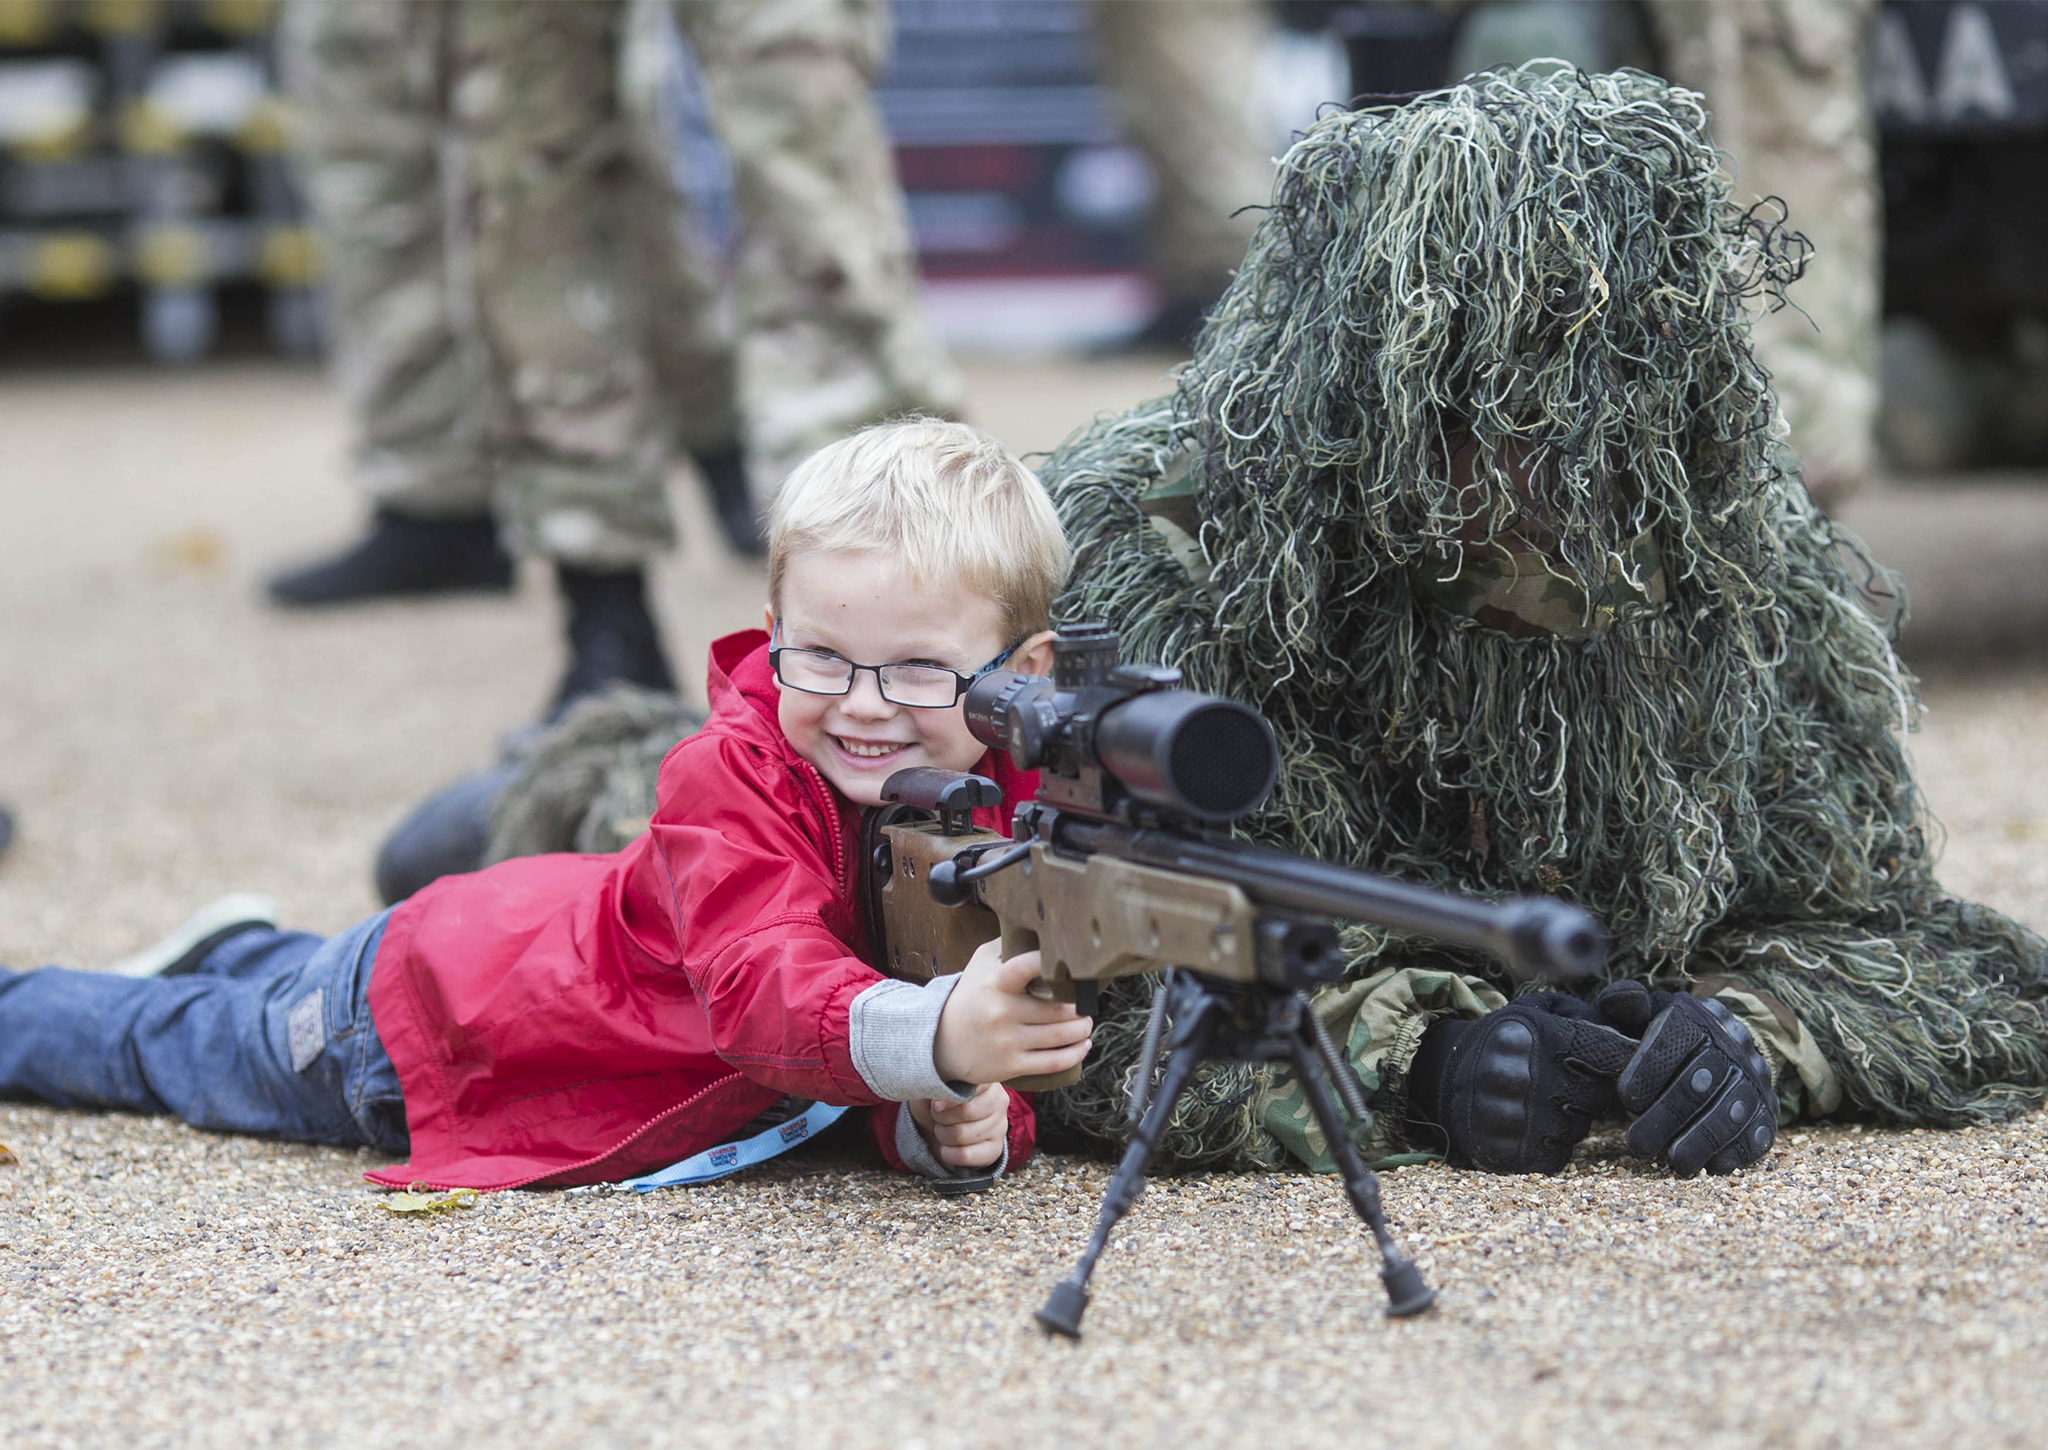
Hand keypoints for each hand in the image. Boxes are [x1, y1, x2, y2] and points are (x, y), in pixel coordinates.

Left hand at [908, 1082, 1010, 1168]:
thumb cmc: (938, 1102)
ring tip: (941, 1130)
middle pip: (967, 1111)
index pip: (973, 1085)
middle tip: (936, 1117)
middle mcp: (999, 1100)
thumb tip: (938, 1099)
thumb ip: (935, 1085)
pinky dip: (949, 1154)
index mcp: (985, 1079)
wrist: (940, 1127)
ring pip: (963, 1134)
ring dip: (943, 1135)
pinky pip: (967, 1155)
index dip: (950, 1098)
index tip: (935, 1104)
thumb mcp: (933, 1087)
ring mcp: (1000, 1126)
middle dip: (942, 1117)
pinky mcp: (995, 1149)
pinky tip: (946, 1148)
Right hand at [931, 939, 1092, 1084]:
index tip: (1071, 961)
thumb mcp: (981, 963)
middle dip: (1081, 1006)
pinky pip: (1054, 1061)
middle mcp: (1002, 1012)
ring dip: (1083, 1027)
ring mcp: (1008, 1041)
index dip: (1051, 962)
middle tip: (1087, 1001)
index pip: (1026, 967)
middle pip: (1059, 1009)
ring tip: (1086, 1020)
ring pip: (1062, 1035)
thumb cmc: (971, 996)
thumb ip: (1007, 945)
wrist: (942, 1041)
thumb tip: (1040, 928)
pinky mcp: (1012, 1064)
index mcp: (996, 983)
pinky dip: (1076, 1052)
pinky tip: (1083, 1043)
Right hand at [1408, 999, 1636, 1173]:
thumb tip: (1640, 1026)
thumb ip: (1591, 1015)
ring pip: (1578, 1128)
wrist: (1443, 1078)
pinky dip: (1551, 1144)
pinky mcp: (1509, 1152)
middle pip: (1598, 1095)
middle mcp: (1524, 1076)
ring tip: (1540, 1101)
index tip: (1620, 1060)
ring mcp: (1515, 1118)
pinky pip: (1557, 1155)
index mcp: (1535, 1034)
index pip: (1611, 1054)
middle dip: (1592, 1090)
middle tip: (1567, 1081)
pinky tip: (1530, 1125)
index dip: (1623, 1059)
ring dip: (1570, 1118)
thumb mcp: (1540, 1010)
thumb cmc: (1506, 1040)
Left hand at [1610, 992, 1775, 1176]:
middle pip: (1703, 1079)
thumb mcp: (1637, 1016)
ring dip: (1703, 1139)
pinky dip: (1737, 1151)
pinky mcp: (1767, 1111)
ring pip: (1733, 1109)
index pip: (1678, 1036)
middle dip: (1668, 1114)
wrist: (1709, 1049)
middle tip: (1637, 1144)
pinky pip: (1759, 1132)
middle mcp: (1733, 1044)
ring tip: (1675, 1162)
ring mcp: (1754, 1079)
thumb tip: (1627, 1000)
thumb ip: (1622, 1005)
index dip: (1652, 1067)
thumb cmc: (1658, 1038)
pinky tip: (1713, 1166)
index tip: (1626, 1097)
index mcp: (1698, 1016)